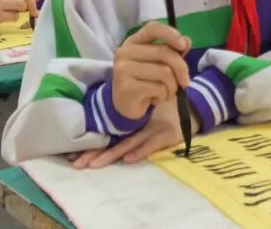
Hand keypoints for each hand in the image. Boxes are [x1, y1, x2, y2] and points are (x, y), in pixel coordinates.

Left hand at [70, 97, 200, 168]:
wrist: (197, 105)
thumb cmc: (170, 106)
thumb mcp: (150, 106)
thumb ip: (134, 111)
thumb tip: (106, 116)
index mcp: (135, 117)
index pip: (110, 131)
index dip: (93, 142)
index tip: (73, 152)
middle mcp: (142, 123)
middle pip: (115, 139)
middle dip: (95, 152)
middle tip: (77, 163)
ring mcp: (155, 129)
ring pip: (129, 143)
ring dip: (111, 155)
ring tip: (94, 165)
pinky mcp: (168, 136)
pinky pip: (152, 144)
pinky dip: (140, 151)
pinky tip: (128, 159)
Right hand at [112, 22, 190, 120]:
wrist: (126, 104)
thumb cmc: (145, 80)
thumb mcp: (159, 63)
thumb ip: (173, 51)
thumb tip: (187, 41)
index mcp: (134, 42)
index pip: (153, 28)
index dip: (170, 34)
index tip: (183, 46)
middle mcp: (125, 52)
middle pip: (164, 53)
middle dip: (181, 69)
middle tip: (184, 82)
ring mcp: (123, 69)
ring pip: (164, 72)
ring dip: (173, 86)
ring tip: (167, 92)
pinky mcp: (126, 87)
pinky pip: (158, 88)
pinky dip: (164, 95)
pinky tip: (157, 98)